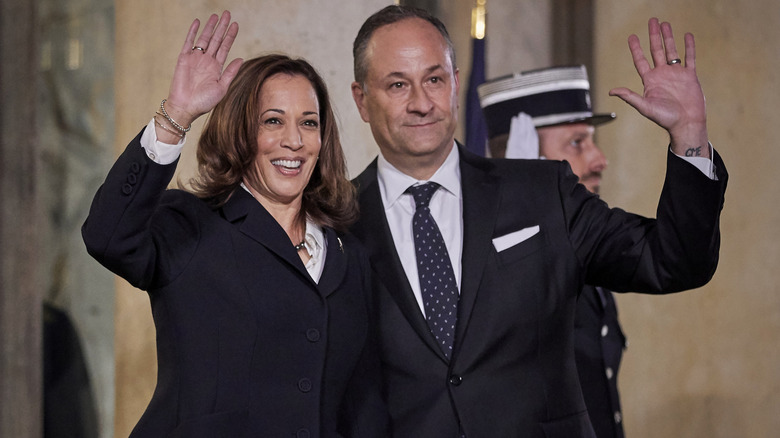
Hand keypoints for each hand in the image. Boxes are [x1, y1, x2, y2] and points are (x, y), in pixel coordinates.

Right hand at [164, 11, 242, 127]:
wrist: (186, 107)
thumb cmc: (204, 102)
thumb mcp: (222, 88)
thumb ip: (230, 73)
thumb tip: (241, 59)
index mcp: (217, 68)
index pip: (225, 47)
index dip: (230, 36)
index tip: (235, 24)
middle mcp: (207, 61)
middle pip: (216, 39)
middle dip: (222, 27)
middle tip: (227, 13)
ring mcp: (195, 58)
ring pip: (204, 38)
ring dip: (210, 27)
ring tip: (216, 16)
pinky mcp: (184, 58)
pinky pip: (189, 42)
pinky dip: (193, 32)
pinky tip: (198, 22)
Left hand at [609, 18, 708, 157]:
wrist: (686, 123)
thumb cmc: (665, 118)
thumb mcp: (644, 106)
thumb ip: (629, 96)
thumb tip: (611, 91)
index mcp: (650, 81)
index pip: (641, 60)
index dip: (636, 48)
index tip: (632, 37)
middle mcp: (662, 75)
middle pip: (656, 50)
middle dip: (654, 36)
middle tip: (652, 21)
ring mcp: (676, 74)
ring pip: (672, 50)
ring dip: (668, 37)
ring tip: (665, 24)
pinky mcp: (690, 76)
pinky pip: (689, 57)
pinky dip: (689, 46)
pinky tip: (687, 35)